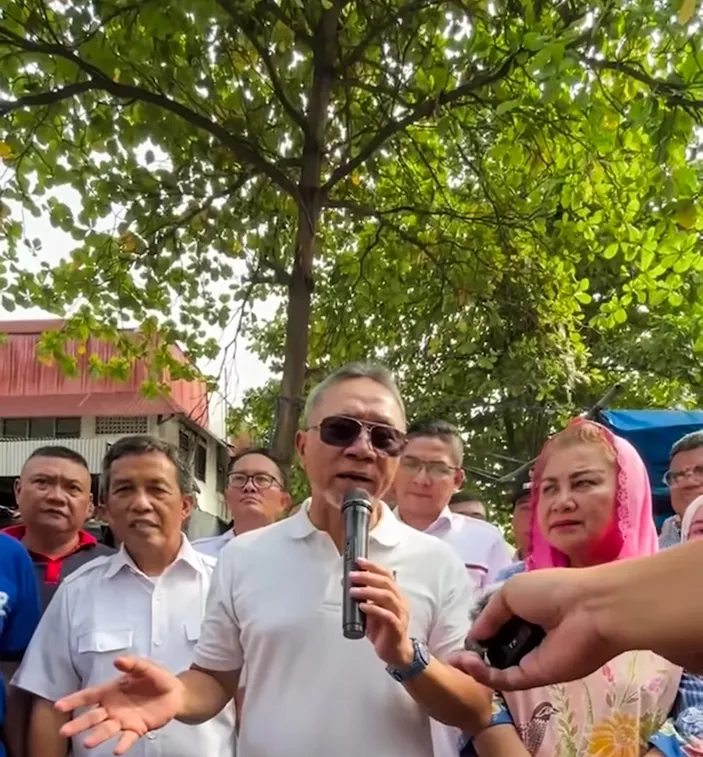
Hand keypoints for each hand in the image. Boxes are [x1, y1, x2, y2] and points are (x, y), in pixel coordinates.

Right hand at [55, 657, 184, 754]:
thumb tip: (118, 660)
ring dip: (96, 736)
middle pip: (92, 717)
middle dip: (78, 724)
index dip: (74, 700)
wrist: (175, 693)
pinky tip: (117, 750)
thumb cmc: (156, 678)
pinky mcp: (135, 730)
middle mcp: (112, 708)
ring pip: (105, 730)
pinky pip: (127, 739)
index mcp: (111, 691)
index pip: (89, 696)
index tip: (59, 706)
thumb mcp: (146, 667)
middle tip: (64, 731)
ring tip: (87, 742)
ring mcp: (122, 720)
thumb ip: (132, 664)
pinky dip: (122, 744)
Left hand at [350, 558, 412, 667]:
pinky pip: (387, 615)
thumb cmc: (384, 630)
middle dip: (367, 576)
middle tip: (352, 576)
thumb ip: (364, 598)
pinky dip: (374, 609)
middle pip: (386, 583)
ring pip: (386, 596)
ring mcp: (400, 614)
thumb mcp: (372, 610)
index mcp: (395, 594)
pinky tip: (363, 607)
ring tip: (353, 591)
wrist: (396, 653)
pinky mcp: (397, 627)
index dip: (373, 566)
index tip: (359, 561)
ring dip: (368, 592)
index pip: (386, 575)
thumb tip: (349, 585)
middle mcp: (399, 601)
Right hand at [449, 568, 620, 690]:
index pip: (495, 625)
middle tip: (453, 654)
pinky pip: (506, 679)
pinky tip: (470, 664)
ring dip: (475, 665)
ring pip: (497, 666)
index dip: (478, 631)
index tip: (460, 636)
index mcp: (522, 610)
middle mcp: (525, 634)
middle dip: (473, 651)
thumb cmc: (550, 591)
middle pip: (494, 648)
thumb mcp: (511, 592)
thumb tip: (473, 636)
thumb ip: (490, 615)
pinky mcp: (535, 676)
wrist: (589, 610)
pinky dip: (486, 675)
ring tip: (458, 660)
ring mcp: (530, 657)